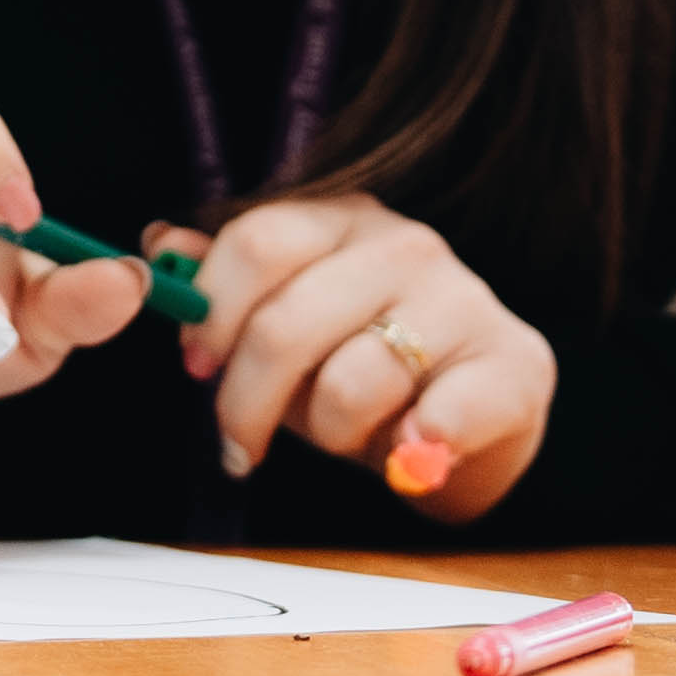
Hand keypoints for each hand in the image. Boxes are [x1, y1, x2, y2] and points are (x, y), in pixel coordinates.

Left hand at [158, 197, 553, 519]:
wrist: (470, 422)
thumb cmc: (361, 365)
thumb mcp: (283, 321)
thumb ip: (224, 284)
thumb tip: (159, 242)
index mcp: (341, 218)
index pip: (257, 241)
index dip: (212, 312)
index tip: (196, 367)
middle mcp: (406, 245)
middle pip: (287, 322)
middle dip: (245, 401)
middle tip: (239, 444)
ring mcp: (465, 300)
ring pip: (351, 384)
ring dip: (328, 433)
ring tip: (339, 439)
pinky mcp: (516, 364)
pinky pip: (440, 419)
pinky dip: (411, 452)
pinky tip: (405, 458)